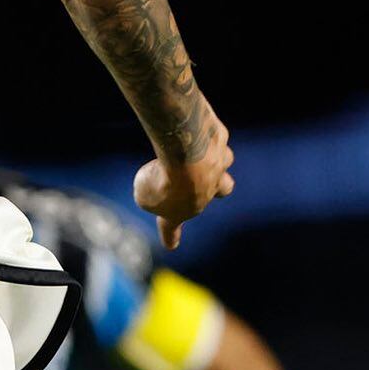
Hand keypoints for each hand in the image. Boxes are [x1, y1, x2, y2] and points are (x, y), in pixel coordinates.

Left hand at [134, 110, 234, 249]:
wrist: (189, 156)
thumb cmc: (164, 181)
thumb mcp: (144, 193)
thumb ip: (149, 191)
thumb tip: (158, 179)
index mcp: (184, 210)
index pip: (172, 227)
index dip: (169, 235)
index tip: (170, 246)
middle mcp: (207, 190)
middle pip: (221, 191)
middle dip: (209, 190)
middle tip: (193, 184)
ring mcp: (217, 165)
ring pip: (224, 165)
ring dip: (217, 163)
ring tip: (202, 153)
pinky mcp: (218, 138)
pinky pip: (211, 136)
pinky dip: (202, 133)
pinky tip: (190, 123)